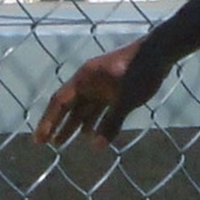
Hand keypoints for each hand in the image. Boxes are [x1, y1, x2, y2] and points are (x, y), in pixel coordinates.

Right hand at [33, 40, 168, 147]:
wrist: (160, 52)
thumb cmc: (139, 73)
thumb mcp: (125, 100)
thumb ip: (111, 123)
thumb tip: (96, 147)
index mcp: (84, 80)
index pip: (59, 103)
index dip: (48, 122)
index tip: (40, 139)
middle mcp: (88, 82)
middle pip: (69, 107)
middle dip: (59, 125)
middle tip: (50, 144)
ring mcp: (102, 85)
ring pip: (84, 108)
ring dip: (76, 124)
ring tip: (65, 141)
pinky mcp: (115, 87)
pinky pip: (99, 106)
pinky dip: (94, 119)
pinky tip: (91, 133)